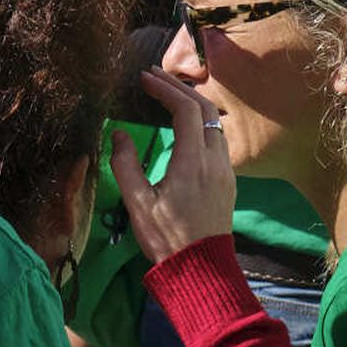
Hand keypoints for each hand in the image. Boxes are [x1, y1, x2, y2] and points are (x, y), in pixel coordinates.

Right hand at [115, 73, 236, 261]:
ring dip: (193, 104)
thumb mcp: (137, 204)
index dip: (165, 88)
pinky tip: (184, 127)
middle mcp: (215, 160)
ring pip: (215, 123)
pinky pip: (217, 139)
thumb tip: (118, 133)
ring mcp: (225, 170)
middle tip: (155, 77)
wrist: (201, 269)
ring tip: (168, 96)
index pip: (185, 109)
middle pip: (205, 108)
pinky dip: (200, 122)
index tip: (144, 78)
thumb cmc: (166, 238)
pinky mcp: (228, 181)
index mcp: (193, 161)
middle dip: (179, 88)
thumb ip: (125, 164)